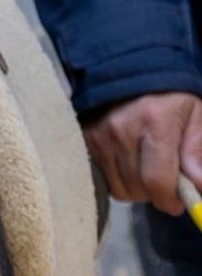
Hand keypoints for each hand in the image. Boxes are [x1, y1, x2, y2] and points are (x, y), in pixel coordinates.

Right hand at [82, 91, 201, 215]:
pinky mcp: (85, 143)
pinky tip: (128, 166)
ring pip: (119, 190)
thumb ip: (197, 152)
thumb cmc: (171, 97)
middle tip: (165, 184)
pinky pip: (103, 180)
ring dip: (136, 190)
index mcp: (155, 124)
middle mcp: (121, 133)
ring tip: (146, 172)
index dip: (169, 200)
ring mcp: (99, 138)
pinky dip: (119, 180)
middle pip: (137, 189)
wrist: (131, 71)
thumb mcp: (196, 117)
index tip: (178, 204)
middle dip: (155, 194)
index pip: (156, 180)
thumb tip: (200, 188)